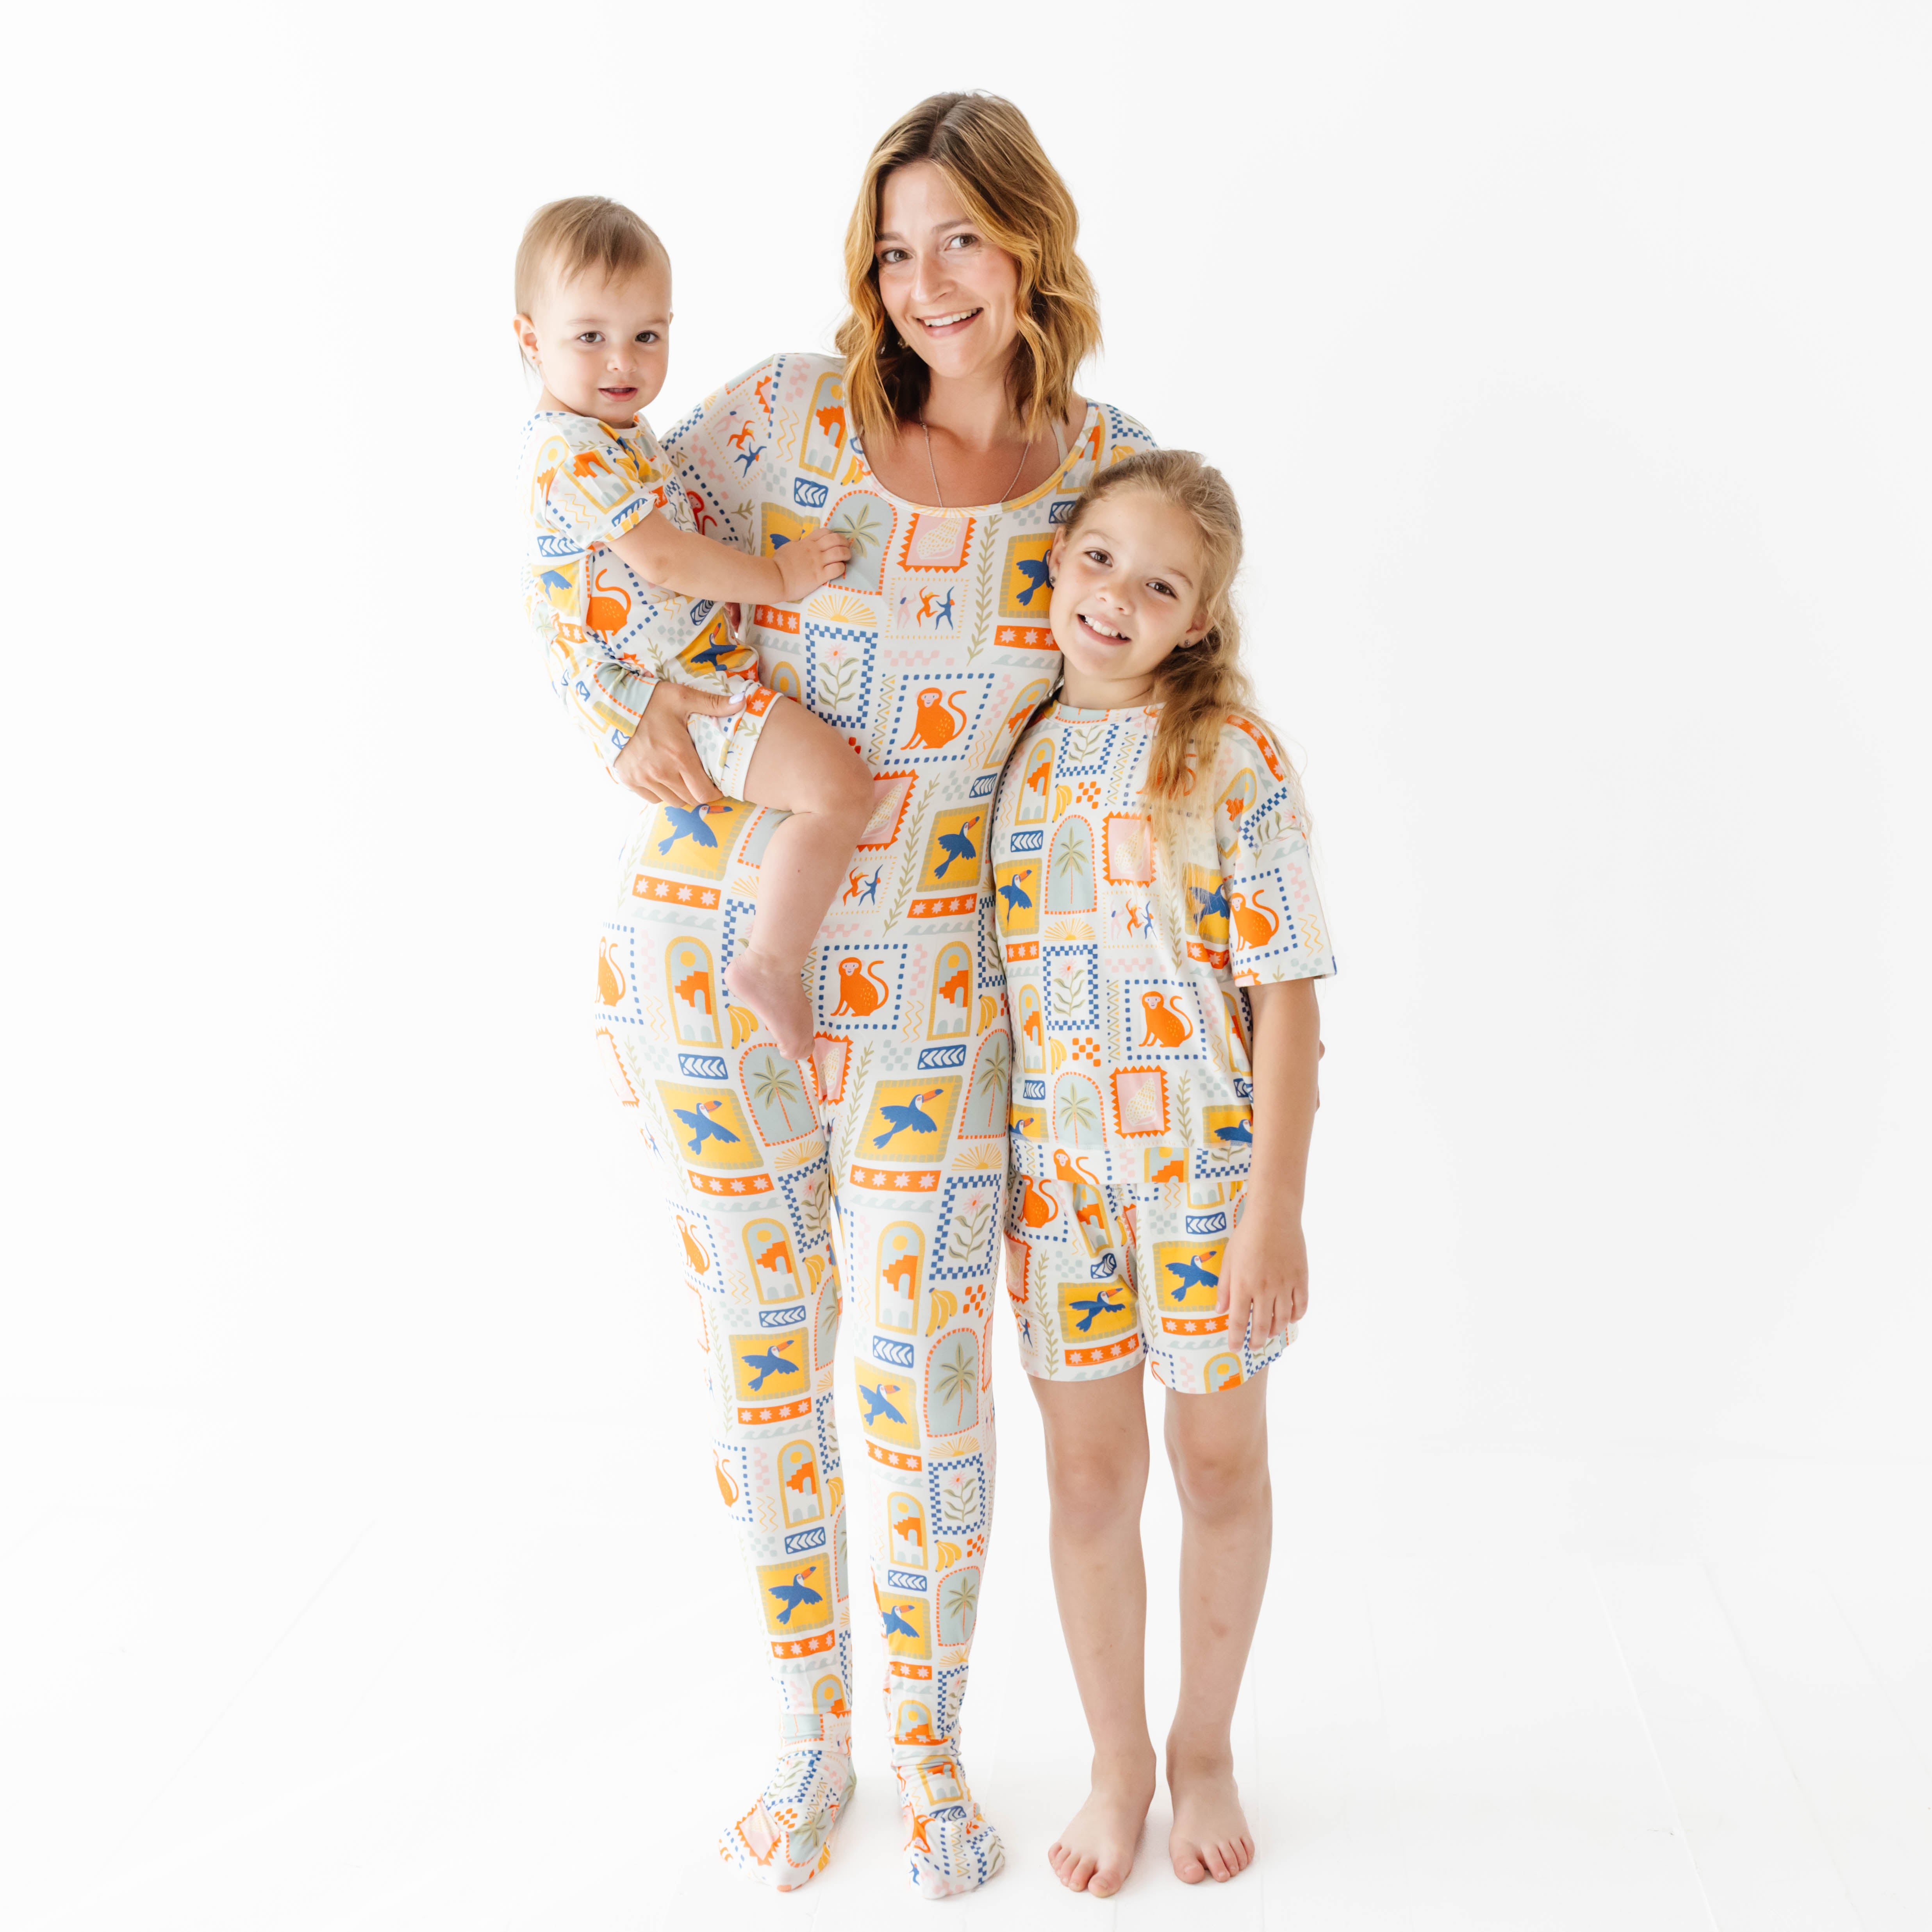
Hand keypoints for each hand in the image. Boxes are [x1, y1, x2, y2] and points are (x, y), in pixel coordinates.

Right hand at [612, 683, 744, 806]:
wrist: (609, 705)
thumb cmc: (649, 701)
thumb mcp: (682, 697)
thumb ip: (713, 704)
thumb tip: (742, 701)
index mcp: (679, 756)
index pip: (704, 793)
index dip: (714, 793)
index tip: (717, 785)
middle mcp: (661, 773)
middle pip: (689, 800)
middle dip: (699, 793)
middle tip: (701, 780)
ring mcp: (643, 779)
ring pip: (671, 801)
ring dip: (680, 794)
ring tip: (683, 778)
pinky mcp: (628, 780)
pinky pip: (651, 798)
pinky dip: (660, 793)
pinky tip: (662, 777)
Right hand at [774, 527, 851, 601]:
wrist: (775, 578)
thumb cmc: (778, 564)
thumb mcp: (788, 547)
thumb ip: (798, 545)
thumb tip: (801, 544)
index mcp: (806, 542)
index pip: (824, 532)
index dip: (833, 535)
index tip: (835, 541)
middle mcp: (814, 550)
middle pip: (835, 539)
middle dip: (844, 542)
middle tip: (846, 548)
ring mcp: (817, 562)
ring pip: (839, 552)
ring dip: (846, 554)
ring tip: (846, 558)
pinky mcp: (819, 576)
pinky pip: (837, 569)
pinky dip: (841, 568)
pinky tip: (840, 569)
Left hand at [1217, 1201, 1307, 1348]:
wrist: (1273, 1217)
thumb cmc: (1246, 1236)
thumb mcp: (1228, 1260)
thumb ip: (1225, 1287)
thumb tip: (1220, 1310)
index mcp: (1243, 1285)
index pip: (1239, 1321)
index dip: (1236, 1338)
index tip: (1235, 1349)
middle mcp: (1264, 1289)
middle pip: (1262, 1326)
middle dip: (1257, 1341)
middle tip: (1254, 1346)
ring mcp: (1284, 1285)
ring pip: (1282, 1319)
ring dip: (1276, 1331)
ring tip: (1271, 1333)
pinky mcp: (1300, 1279)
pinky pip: (1300, 1306)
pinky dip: (1295, 1316)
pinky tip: (1290, 1318)